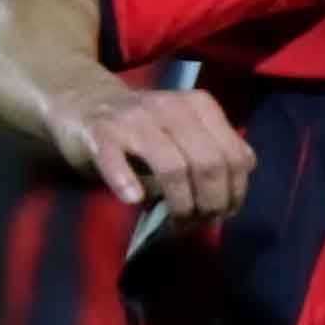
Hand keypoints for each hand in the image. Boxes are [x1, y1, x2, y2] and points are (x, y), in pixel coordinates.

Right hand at [49, 84, 255, 227]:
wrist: (85, 101)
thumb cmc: (143, 127)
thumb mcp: (186, 131)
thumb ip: (214, 150)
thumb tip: (238, 187)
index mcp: (198, 106)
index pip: (234, 155)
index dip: (234, 192)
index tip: (222, 212)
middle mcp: (171, 107)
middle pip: (208, 163)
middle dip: (210, 203)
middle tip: (198, 222)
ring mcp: (135, 118)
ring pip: (172, 166)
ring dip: (179, 203)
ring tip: (175, 222)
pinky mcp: (101, 131)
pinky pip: (116, 159)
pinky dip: (126, 181)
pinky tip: (133, 199)